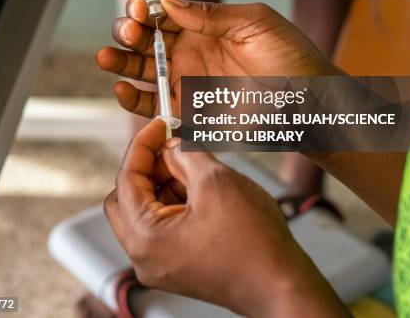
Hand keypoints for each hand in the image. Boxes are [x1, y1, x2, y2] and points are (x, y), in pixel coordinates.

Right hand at [97, 0, 338, 118]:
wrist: (309, 103)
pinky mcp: (188, 113)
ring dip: (120, 62)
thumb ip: (210, 13)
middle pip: (145, 40)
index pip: (163, 13)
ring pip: (142, 71)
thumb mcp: (254, 22)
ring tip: (107, 57)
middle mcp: (190, 53)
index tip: (139, 5)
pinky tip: (122, 89)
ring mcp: (186, 83)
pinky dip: (132, 99)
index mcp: (204, 28)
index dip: (145, 7)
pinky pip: (151, 107)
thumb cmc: (291, 57)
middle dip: (129, 32)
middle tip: (129, 31)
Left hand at [105, 119, 349, 317]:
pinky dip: (176, 201)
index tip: (159, 125)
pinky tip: (202, 189)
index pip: (126, 179)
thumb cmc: (254, 243)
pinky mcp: (179, 265)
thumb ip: (185, 154)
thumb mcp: (215, 181)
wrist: (282, 285)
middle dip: (150, 166)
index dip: (143, 145)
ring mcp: (161, 264)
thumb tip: (171, 144)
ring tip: (196, 168)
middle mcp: (145, 257)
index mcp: (145, 238)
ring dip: (165, 183)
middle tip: (174, 146)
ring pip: (147, 210)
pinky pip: (164, 225)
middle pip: (128, 197)